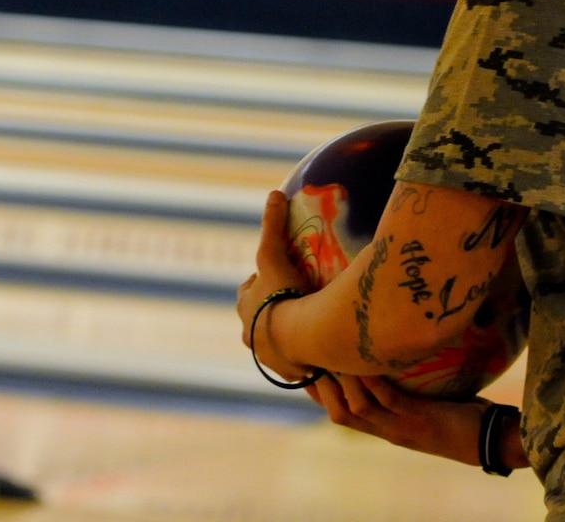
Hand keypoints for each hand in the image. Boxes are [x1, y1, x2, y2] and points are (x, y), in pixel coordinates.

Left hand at [236, 190, 313, 382]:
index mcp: (245, 308)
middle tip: (295, 301)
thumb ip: (272, 225)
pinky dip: (305, 356)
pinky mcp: (290, 372)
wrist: (299, 339)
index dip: (258, 283)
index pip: (247, 292)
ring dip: (288, 336)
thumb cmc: (282, 295)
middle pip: (258, 319)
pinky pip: (297, 363)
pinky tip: (320, 349)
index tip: (275, 277)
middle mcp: (251, 335)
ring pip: (275, 343)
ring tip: (310, 326)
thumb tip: (274, 193)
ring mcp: (269, 356)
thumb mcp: (273, 256)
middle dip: (271, 311)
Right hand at [307, 374, 528, 469]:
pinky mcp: (418, 419)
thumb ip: (408, 393)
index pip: (341, 414)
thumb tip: (399, 359)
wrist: (489, 441)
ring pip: (356, 408)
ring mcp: (402, 427)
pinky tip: (366, 358)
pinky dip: (372, 381)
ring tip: (334, 352)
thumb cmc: (462, 420)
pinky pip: (386, 400)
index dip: (320, 395)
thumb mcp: (426, 409)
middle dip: (322, 388)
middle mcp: (388, 430)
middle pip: (340, 414)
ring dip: (343, 381)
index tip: (305, 370)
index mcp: (387, 429)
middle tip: (312, 358)